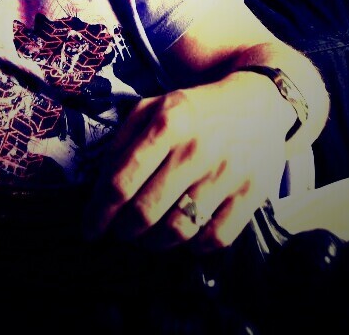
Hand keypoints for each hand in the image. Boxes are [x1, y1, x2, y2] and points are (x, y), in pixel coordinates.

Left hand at [82, 69, 294, 251]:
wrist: (259, 103)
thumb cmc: (195, 110)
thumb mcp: (154, 107)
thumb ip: (122, 143)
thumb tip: (99, 192)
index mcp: (168, 121)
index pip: (121, 182)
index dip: (98, 214)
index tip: (89, 229)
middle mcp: (198, 148)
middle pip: (145, 213)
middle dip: (123, 231)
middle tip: (120, 231)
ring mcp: (227, 173)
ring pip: (177, 231)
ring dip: (153, 243)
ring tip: (147, 235)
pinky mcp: (252, 194)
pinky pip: (213, 240)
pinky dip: (192, 246)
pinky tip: (184, 233)